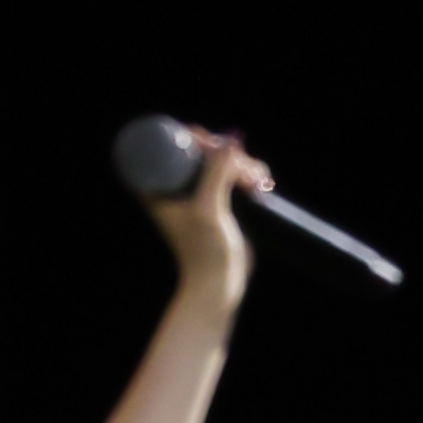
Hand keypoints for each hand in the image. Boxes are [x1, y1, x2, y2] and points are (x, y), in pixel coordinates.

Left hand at [141, 127, 272, 309]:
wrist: (219, 286)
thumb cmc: (205, 252)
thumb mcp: (207, 208)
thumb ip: (217, 173)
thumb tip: (231, 140)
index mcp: (160, 186)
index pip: (171, 144)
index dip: (191, 136)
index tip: (209, 143)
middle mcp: (178, 187)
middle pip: (201, 150)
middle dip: (224, 150)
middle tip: (241, 165)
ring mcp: (200, 195)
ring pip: (221, 163)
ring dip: (242, 163)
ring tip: (257, 178)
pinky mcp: (220, 205)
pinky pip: (233, 178)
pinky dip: (248, 175)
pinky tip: (262, 179)